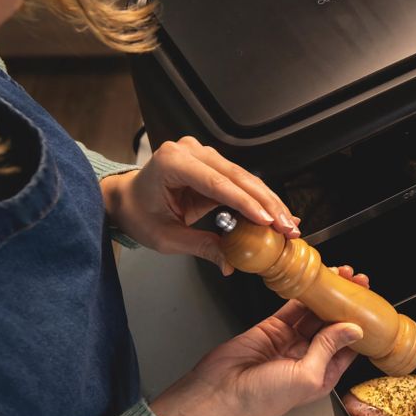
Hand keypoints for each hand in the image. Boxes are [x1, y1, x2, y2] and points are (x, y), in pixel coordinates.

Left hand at [102, 136, 300, 273]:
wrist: (128, 199)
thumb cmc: (138, 213)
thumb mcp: (166, 237)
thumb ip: (201, 247)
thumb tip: (230, 263)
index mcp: (172, 162)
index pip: (217, 184)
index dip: (246, 203)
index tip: (267, 221)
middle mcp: (190, 151)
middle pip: (237, 178)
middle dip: (266, 205)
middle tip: (287, 227)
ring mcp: (203, 155)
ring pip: (245, 178)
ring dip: (269, 202)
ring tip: (288, 224)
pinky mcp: (213, 164)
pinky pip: (241, 181)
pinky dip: (260, 199)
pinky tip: (277, 213)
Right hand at [150, 267, 367, 415]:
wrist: (218, 394)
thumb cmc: (259, 399)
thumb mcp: (306, 376)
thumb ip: (329, 349)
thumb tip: (354, 330)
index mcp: (322, 375)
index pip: (349, 346)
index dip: (360, 324)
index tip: (370, 305)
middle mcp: (308, 358)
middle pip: (333, 326)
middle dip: (346, 304)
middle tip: (357, 283)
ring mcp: (289, 342)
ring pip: (314, 313)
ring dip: (327, 296)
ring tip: (341, 276)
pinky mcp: (272, 329)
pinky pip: (293, 308)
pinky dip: (304, 294)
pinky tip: (315, 281)